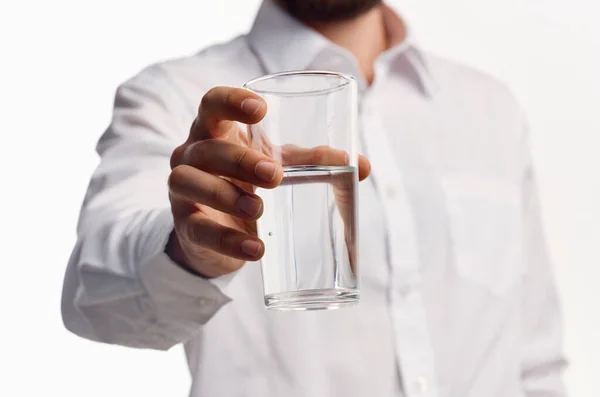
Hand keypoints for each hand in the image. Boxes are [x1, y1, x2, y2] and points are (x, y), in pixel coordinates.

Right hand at [167, 87, 370, 277]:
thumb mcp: (279, 166)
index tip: (260, 109)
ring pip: (188, 182)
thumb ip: (314, 161)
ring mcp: (183, 190)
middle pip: (206, 147)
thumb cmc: (248, 182)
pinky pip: (198, 229)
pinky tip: (255, 249)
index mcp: (216, 130)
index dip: (231, 101)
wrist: (218, 229)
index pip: (211, 103)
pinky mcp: (185, 225)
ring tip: (259, 210)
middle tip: (275, 175)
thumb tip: (362, 166)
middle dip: (239, 160)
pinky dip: (227, 240)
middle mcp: (192, 154)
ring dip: (224, 196)